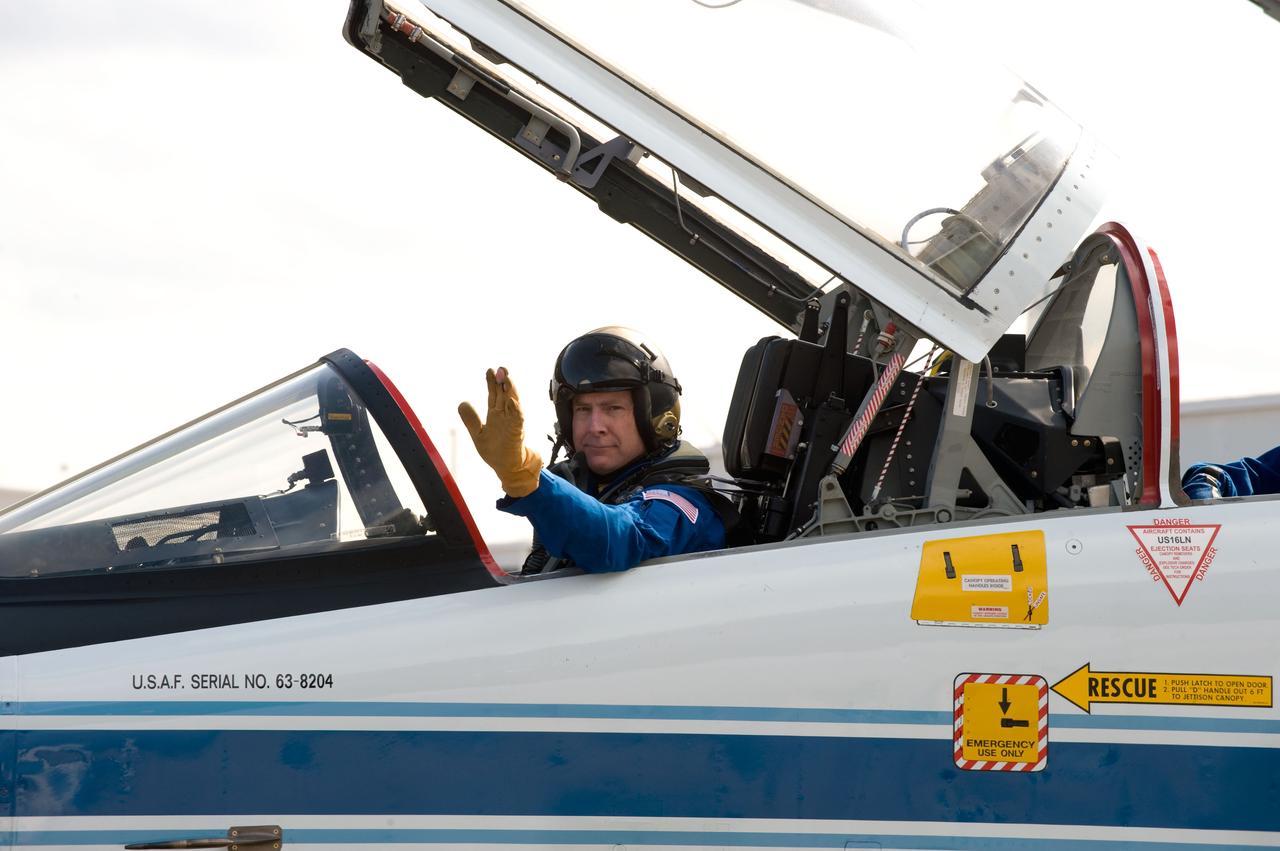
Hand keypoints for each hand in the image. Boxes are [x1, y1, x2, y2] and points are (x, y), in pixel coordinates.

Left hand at [458, 367, 542, 496]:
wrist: (512, 470)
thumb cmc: (497, 453)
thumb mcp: (478, 435)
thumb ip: (471, 420)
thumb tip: (462, 402)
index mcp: (497, 416)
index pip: (494, 395)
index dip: (492, 383)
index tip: (490, 370)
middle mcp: (506, 417)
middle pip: (504, 395)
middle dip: (503, 381)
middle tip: (501, 368)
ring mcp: (513, 424)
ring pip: (513, 403)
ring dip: (511, 391)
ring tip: (507, 378)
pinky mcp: (518, 433)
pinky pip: (518, 419)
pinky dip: (515, 410)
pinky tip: (512, 401)